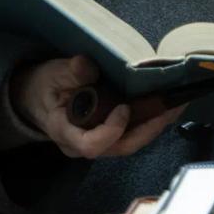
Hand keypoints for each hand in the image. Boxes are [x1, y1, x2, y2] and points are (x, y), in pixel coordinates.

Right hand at [10, 55, 186, 158]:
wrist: (38, 97)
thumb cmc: (45, 86)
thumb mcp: (52, 74)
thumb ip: (69, 73)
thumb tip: (85, 66)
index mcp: (64, 132)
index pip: (90, 145)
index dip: (111, 131)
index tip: (124, 108)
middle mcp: (83, 144)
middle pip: (121, 147)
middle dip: (149, 129)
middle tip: (170, 107)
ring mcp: (99, 142)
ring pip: (131, 142)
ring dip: (155, 125)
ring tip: (176, 104)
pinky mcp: (110, 136)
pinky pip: (133, 134)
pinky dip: (151, 120)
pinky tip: (167, 105)